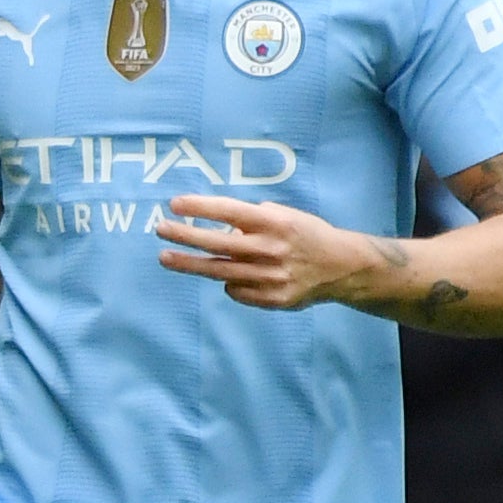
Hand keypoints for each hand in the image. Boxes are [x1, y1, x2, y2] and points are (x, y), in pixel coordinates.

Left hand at [155, 194, 375, 310]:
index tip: (174, 204)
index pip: (229, 211)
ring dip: (189, 264)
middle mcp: (270, 249)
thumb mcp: (285, 215)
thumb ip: (253, 219)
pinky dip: (228, 283)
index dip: (200, 207)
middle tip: (160, 229)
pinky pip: (236, 291)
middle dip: (184, 235)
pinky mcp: (273, 299)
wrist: (342, 267)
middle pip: (217, 243)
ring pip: (220, 271)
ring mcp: (271, 277)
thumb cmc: (306, 235)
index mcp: (274, 222)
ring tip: (165, 257)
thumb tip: (218, 223)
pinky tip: (226, 276)